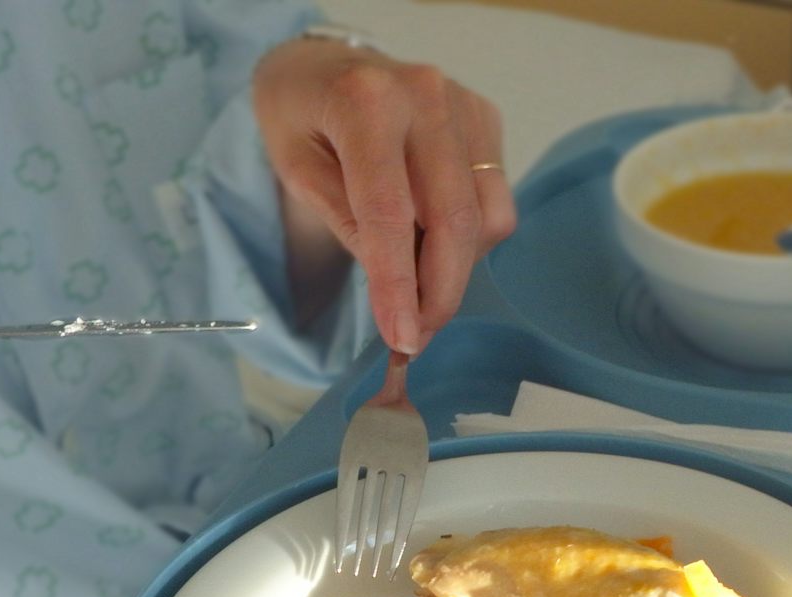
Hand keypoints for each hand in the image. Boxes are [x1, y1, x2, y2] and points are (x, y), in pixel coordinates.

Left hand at [252, 40, 516, 355]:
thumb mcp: (297, 169)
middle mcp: (426, 96)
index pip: (390, 212)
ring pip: (485, 219)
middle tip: (416, 336)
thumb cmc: (301, 115)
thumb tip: (399, 293)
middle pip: (454, 221)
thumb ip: (348, 224)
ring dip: (456, 269)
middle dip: (439, 293)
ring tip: (416, 282)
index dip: (399, 285)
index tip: (403, 339)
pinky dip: (469, 238)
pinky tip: (432, 237)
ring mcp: (464, 105)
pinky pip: (494, 202)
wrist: (324, 62)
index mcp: (367, 102)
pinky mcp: (486, 118)